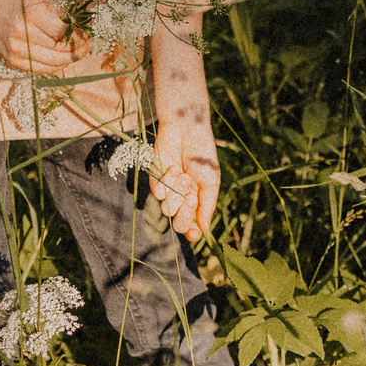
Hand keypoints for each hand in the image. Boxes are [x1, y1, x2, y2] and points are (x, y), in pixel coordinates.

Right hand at [0, 0, 80, 77]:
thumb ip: (61, 12)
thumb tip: (84, 26)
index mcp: (31, 14)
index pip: (63, 33)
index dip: (79, 37)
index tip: (89, 35)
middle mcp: (21, 34)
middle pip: (59, 51)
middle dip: (77, 50)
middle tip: (88, 45)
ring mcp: (15, 49)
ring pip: (52, 64)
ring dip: (68, 60)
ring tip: (78, 52)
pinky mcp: (11, 59)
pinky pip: (40, 69)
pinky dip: (54, 66)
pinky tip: (63, 58)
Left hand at [151, 118, 220, 242]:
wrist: (184, 131)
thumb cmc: (201, 155)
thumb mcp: (210, 181)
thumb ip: (207, 206)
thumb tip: (205, 230)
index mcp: (198, 201)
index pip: (193, 227)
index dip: (193, 233)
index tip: (194, 234)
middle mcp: (182, 200)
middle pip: (179, 224)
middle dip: (185, 213)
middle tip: (191, 195)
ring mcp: (168, 191)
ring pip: (167, 210)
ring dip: (176, 192)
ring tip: (183, 173)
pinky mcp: (155, 181)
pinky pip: (156, 194)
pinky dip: (165, 182)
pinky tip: (172, 168)